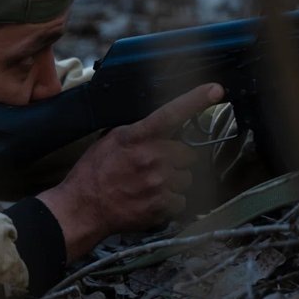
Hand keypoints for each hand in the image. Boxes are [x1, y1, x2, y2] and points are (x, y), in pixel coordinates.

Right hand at [37, 82, 223, 259]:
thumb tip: (161, 127)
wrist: (83, 208)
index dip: (195, 100)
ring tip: (150, 186)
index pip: (171, 113)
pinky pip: (181, 201)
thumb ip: (138, 132)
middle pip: (188, 154)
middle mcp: (152, 157)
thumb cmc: (93, 173)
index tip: (215, 90)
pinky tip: (151, 201)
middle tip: (156, 168)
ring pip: (187, 179)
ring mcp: (158, 182)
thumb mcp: (111, 141)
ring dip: (174, 183)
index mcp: (137, 137)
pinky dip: (170, 203)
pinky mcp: (161, 205)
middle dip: (177, 161)